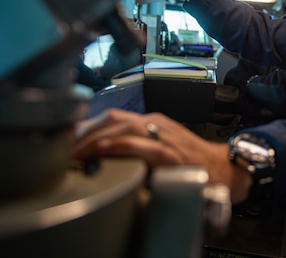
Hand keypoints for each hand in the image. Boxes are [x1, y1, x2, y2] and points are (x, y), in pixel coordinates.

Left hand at [73, 108, 250, 202]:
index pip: (110, 116)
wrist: (223, 168)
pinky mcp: (172, 153)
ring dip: (96, 138)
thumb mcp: (159, 147)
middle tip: (63, 149)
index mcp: (150, 121)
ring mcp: (164, 135)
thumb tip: (101, 155)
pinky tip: (104, 149)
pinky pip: (143, 145)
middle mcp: (155, 123)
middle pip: (112, 118)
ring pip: (124, 127)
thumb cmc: (190, 161)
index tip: (65, 141)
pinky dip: (121, 144)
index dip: (85, 127)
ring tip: (75, 151)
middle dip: (84, 132)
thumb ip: (135, 147)